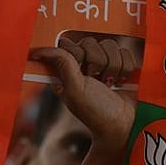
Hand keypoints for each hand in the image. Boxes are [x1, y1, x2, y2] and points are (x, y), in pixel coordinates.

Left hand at [30, 39, 135, 153]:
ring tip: (110, 84)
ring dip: (113, 68)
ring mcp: (103, 62)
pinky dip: (125, 68)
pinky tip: (121, 82)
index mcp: (66, 69)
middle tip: (98, 81)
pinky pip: (124, 51)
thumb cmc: (96, 111)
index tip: (83, 71)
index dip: (78, 55)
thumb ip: (62, 64)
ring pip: (110, 44)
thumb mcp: (74, 89)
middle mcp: (83, 63)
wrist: (125, 123)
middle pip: (90, 41)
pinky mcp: (121, 63)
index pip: (68, 43)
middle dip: (98, 64)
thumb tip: (40, 51)